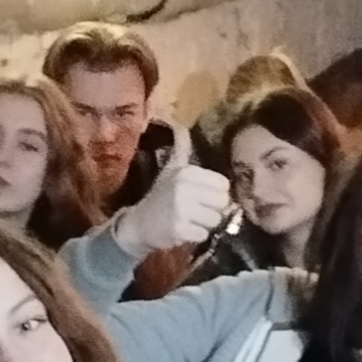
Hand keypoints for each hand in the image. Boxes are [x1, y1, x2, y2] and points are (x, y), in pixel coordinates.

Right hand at [113, 123, 230, 259]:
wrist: (138, 224)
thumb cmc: (159, 196)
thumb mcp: (170, 169)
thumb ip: (181, 148)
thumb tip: (181, 125)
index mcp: (187, 172)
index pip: (223, 184)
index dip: (217, 194)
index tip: (204, 198)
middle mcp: (184, 187)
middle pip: (222, 202)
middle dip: (214, 210)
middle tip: (198, 212)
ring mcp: (181, 209)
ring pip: (215, 220)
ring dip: (206, 224)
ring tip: (191, 221)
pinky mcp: (179, 229)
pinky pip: (203, 234)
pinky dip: (197, 236)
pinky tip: (185, 231)